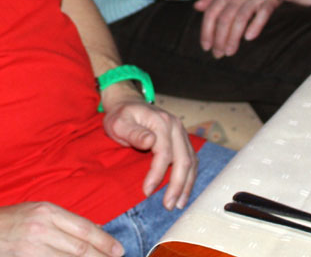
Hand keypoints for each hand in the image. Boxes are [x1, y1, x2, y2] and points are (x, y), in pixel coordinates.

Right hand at [0, 201, 124, 256]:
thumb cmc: (3, 223)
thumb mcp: (32, 212)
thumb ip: (58, 221)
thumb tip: (89, 232)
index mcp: (45, 211)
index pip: (83, 228)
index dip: (104, 240)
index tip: (118, 250)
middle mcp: (42, 228)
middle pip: (80, 248)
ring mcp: (34, 248)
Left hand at [101, 87, 197, 210]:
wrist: (128, 104)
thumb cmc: (121, 116)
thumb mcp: (119, 122)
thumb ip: (133, 133)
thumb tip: (150, 142)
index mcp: (160, 121)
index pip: (164, 153)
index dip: (157, 174)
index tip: (147, 191)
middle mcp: (175, 126)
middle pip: (183, 160)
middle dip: (177, 185)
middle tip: (168, 206)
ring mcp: (181, 132)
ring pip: (191, 162)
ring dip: (186, 185)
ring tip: (178, 204)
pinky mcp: (182, 139)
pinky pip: (191, 160)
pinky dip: (189, 177)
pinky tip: (183, 192)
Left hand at [194, 0, 280, 57]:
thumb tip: (196, 7)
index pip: (211, 14)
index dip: (206, 31)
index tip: (205, 47)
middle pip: (224, 19)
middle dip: (219, 39)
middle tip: (217, 55)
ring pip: (240, 19)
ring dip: (234, 37)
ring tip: (229, 52)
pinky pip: (262, 13)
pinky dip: (256, 25)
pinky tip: (249, 38)